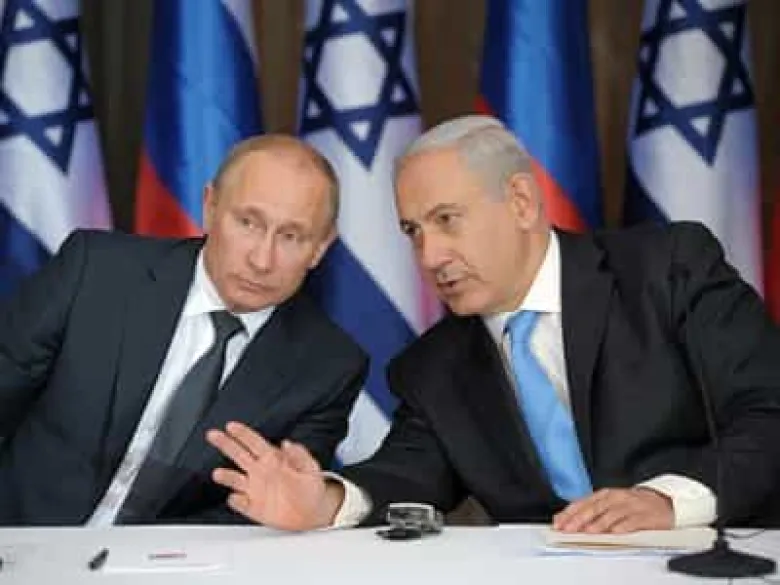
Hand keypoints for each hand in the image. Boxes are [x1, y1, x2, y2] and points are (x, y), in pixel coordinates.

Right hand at [207, 421, 343, 529]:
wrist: (311, 513)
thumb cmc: (311, 488)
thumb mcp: (311, 469)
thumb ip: (300, 456)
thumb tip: (288, 443)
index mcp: (273, 459)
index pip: (255, 442)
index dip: (243, 434)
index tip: (231, 426)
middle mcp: (260, 472)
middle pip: (238, 455)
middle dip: (225, 444)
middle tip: (213, 435)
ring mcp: (254, 489)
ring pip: (234, 479)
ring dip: (226, 476)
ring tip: (218, 473)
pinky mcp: (253, 507)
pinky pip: (240, 503)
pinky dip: (236, 501)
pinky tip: (235, 498)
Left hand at [552, 487, 673, 533]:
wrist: (663, 502)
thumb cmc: (631, 505)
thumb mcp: (609, 504)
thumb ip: (589, 511)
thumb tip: (566, 521)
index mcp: (604, 495)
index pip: (582, 503)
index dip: (569, 513)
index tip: (558, 523)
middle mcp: (616, 498)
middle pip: (594, 508)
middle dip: (580, 519)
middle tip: (569, 529)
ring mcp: (630, 505)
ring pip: (612, 514)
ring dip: (599, 523)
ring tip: (589, 532)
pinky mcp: (645, 515)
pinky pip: (633, 521)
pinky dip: (623, 526)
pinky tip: (615, 532)